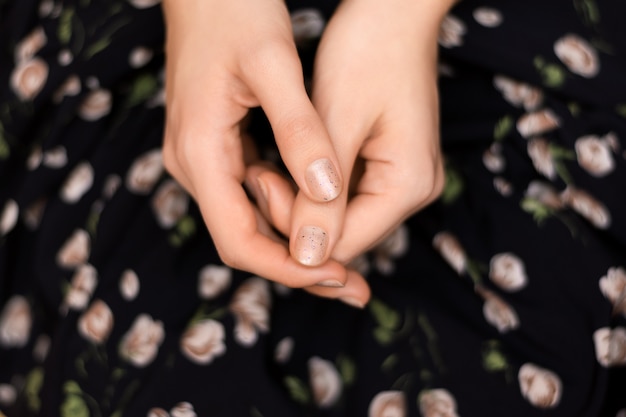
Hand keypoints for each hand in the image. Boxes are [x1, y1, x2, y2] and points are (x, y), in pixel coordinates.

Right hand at [161, 0, 365, 297]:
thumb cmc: (233, 12)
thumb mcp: (272, 64)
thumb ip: (299, 130)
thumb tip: (327, 193)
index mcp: (199, 154)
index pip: (238, 241)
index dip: (288, 268)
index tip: (338, 277)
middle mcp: (194, 166)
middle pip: (245, 241)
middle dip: (299, 265)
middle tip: (354, 283)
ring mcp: (203, 159)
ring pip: (251, 221)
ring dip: (298, 242)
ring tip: (349, 258)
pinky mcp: (218, 147)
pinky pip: (253, 194)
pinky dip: (289, 211)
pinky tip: (324, 214)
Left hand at [282, 0, 452, 268]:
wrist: (392, 10)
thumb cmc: (367, 51)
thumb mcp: (337, 123)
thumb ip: (321, 199)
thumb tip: (306, 260)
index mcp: (409, 185)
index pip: (343, 244)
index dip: (294, 234)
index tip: (258, 187)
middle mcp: (414, 192)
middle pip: (343, 235)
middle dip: (295, 216)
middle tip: (260, 172)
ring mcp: (404, 180)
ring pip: (339, 217)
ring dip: (300, 201)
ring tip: (269, 164)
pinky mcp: (389, 167)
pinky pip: (344, 196)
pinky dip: (311, 188)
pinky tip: (288, 164)